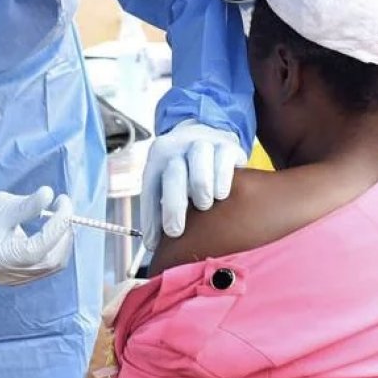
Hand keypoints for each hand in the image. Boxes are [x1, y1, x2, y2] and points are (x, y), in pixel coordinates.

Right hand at [0, 187, 73, 286]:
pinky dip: (53, 249)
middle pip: (50, 260)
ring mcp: (14, 279)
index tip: (64, 202)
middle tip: (64, 208)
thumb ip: (27, 205)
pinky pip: (45, 267)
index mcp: (0, 257)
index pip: (38, 248)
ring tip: (59, 219)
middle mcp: (8, 274)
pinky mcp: (20, 278)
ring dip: (61, 241)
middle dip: (62, 234)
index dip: (56, 226)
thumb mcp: (3, 206)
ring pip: (51, 265)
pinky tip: (51, 232)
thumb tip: (50, 194)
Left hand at [140, 121, 246, 249]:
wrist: (209, 131)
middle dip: (173, 207)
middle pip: (173, 175)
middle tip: (176, 231)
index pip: (150, 190)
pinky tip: (222, 194)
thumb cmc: (186, 168)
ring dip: (201, 189)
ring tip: (204, 205)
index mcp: (158, 159)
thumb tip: (156, 245)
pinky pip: (224, 160)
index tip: (154, 243)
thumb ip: (162, 207)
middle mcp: (177, 148)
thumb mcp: (168, 180)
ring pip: (199, 163)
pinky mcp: (227, 144)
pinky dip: (222, 180)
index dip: (150, 219)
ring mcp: (202, 143)